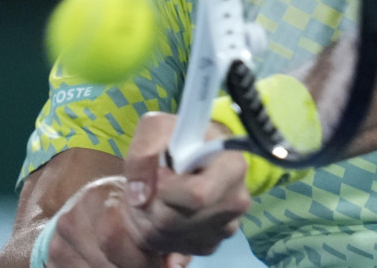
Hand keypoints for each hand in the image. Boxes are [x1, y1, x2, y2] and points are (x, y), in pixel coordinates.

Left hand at [45, 112, 250, 266]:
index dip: (167, 189)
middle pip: (176, 221)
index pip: (198, 195)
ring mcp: (226, 227)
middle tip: (151, 185)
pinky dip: (158, 234)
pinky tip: (164, 210)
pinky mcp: (211, 244)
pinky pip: (173, 249)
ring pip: (170, 238)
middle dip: (151, 206)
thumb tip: (140, 194)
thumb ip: (143, 151)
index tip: (160, 173)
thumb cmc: (179, 137)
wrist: (193, 154)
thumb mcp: (157, 128)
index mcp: (232, 166)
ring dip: (150, 220)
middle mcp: (236, 200)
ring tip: (156, 195)